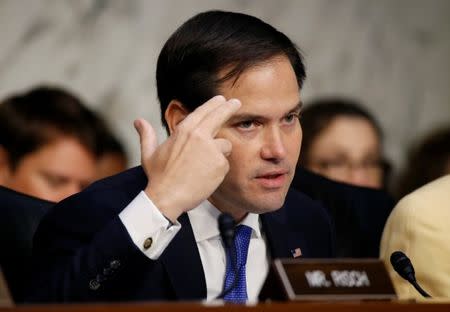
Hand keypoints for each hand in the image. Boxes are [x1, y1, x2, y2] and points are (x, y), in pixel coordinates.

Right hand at [134, 95, 240, 221]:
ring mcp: (211, 149)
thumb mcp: (149, 154)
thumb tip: (138, 121)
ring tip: (203, 167)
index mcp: (184, 130)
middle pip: (220, 116)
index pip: (203, 112)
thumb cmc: (158, 177)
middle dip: (229, 107)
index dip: (214, 104)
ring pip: (225, 145)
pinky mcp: (220, 164)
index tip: (221, 100)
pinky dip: (218, 170)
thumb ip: (147, 135)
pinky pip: (225, 163)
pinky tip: (206, 177)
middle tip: (236, 103)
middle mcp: (199, 136)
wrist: (167, 197)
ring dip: (219, 153)